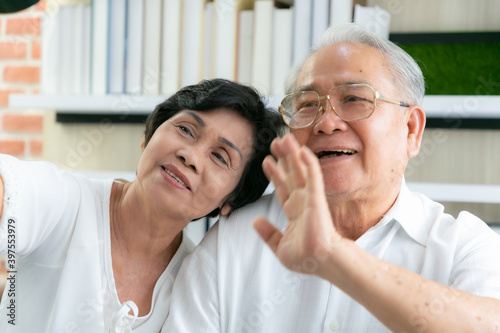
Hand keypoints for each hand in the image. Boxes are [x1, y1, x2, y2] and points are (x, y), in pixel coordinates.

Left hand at [253, 134, 341, 274]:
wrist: (320, 262)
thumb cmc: (305, 258)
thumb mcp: (280, 246)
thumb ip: (268, 233)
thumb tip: (255, 221)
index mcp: (293, 212)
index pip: (282, 188)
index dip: (274, 173)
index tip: (267, 160)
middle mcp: (301, 202)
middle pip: (290, 174)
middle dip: (283, 158)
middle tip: (276, 141)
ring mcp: (309, 198)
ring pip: (299, 171)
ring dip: (292, 154)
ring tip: (284, 138)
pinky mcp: (316, 198)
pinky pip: (312, 177)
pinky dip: (308, 163)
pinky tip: (303, 150)